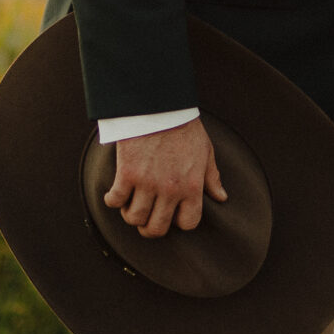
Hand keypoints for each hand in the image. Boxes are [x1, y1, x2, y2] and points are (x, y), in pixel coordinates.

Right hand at [105, 118, 225, 238]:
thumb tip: (221, 197)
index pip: (188, 223)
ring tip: (131, 203)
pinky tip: (115, 194)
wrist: (159, 105)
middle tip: (146, 217)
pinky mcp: (126, 173)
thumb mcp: (205, 151)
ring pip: (134, 218)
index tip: (171, 213)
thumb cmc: (184, 127)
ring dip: (130, 214)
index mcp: (192, 186)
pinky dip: (112, 201)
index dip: (178, 222)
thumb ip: (212, 177)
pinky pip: (115, 201)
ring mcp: (147, 183)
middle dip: (150, 227)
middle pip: (156, 228)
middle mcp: (170, 189)